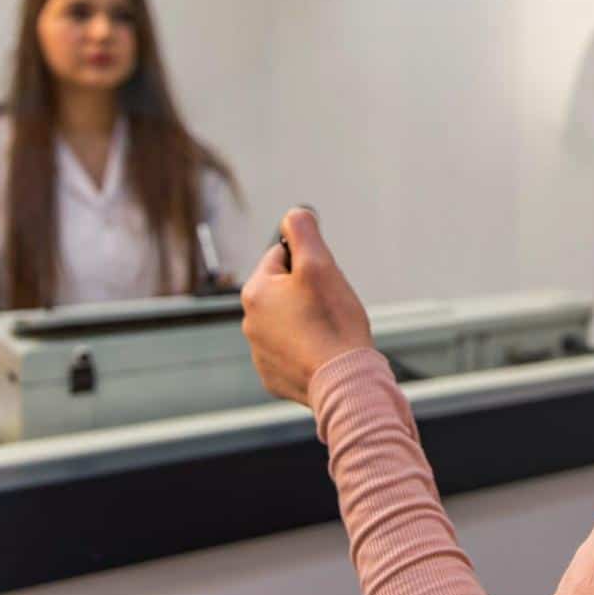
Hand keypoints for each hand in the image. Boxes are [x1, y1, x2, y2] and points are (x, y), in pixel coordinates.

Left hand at [240, 207, 374, 406]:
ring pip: (287, 321)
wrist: (343, 381)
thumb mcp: (319, 264)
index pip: (281, 256)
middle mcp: (249, 322)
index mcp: (256, 292)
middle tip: (330, 304)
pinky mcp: (273, 376)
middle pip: (283, 290)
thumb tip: (294, 214)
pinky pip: (290, 351)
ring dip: (306, 320)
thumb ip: (303, 230)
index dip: (309, 262)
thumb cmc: (333, 323)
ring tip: (329, 330)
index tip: (325, 279)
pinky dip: (306, 349)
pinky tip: (323, 351)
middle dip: (307, 292)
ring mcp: (260, 352)